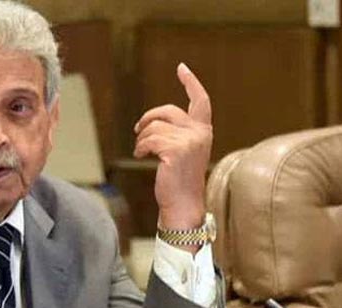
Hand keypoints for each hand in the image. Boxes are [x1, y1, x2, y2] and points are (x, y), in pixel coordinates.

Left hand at [133, 63, 212, 231]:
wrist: (183, 204)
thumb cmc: (179, 180)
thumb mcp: (184, 151)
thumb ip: (178, 133)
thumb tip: (153, 122)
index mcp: (204, 131)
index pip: (200, 101)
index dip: (191, 82)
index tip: (181, 68)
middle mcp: (199, 133)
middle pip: (167, 111)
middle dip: (148, 118)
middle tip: (137, 129)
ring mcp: (188, 141)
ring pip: (154, 127)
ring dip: (142, 138)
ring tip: (142, 151)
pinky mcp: (175, 150)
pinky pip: (149, 140)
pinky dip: (140, 147)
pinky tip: (141, 156)